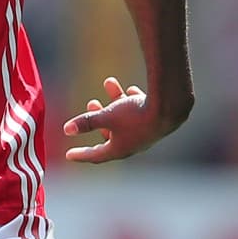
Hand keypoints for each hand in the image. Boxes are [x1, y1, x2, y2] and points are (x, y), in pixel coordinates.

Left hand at [62, 76, 179, 162]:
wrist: (171, 107)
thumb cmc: (136, 115)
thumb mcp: (107, 116)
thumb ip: (86, 122)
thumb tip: (66, 129)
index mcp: (120, 149)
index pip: (96, 155)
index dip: (81, 154)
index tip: (68, 155)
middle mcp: (134, 144)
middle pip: (110, 134)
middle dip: (98, 119)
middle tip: (91, 103)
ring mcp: (146, 134)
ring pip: (125, 119)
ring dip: (115, 102)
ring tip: (108, 83)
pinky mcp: (156, 123)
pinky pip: (140, 113)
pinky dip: (132, 101)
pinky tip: (131, 89)